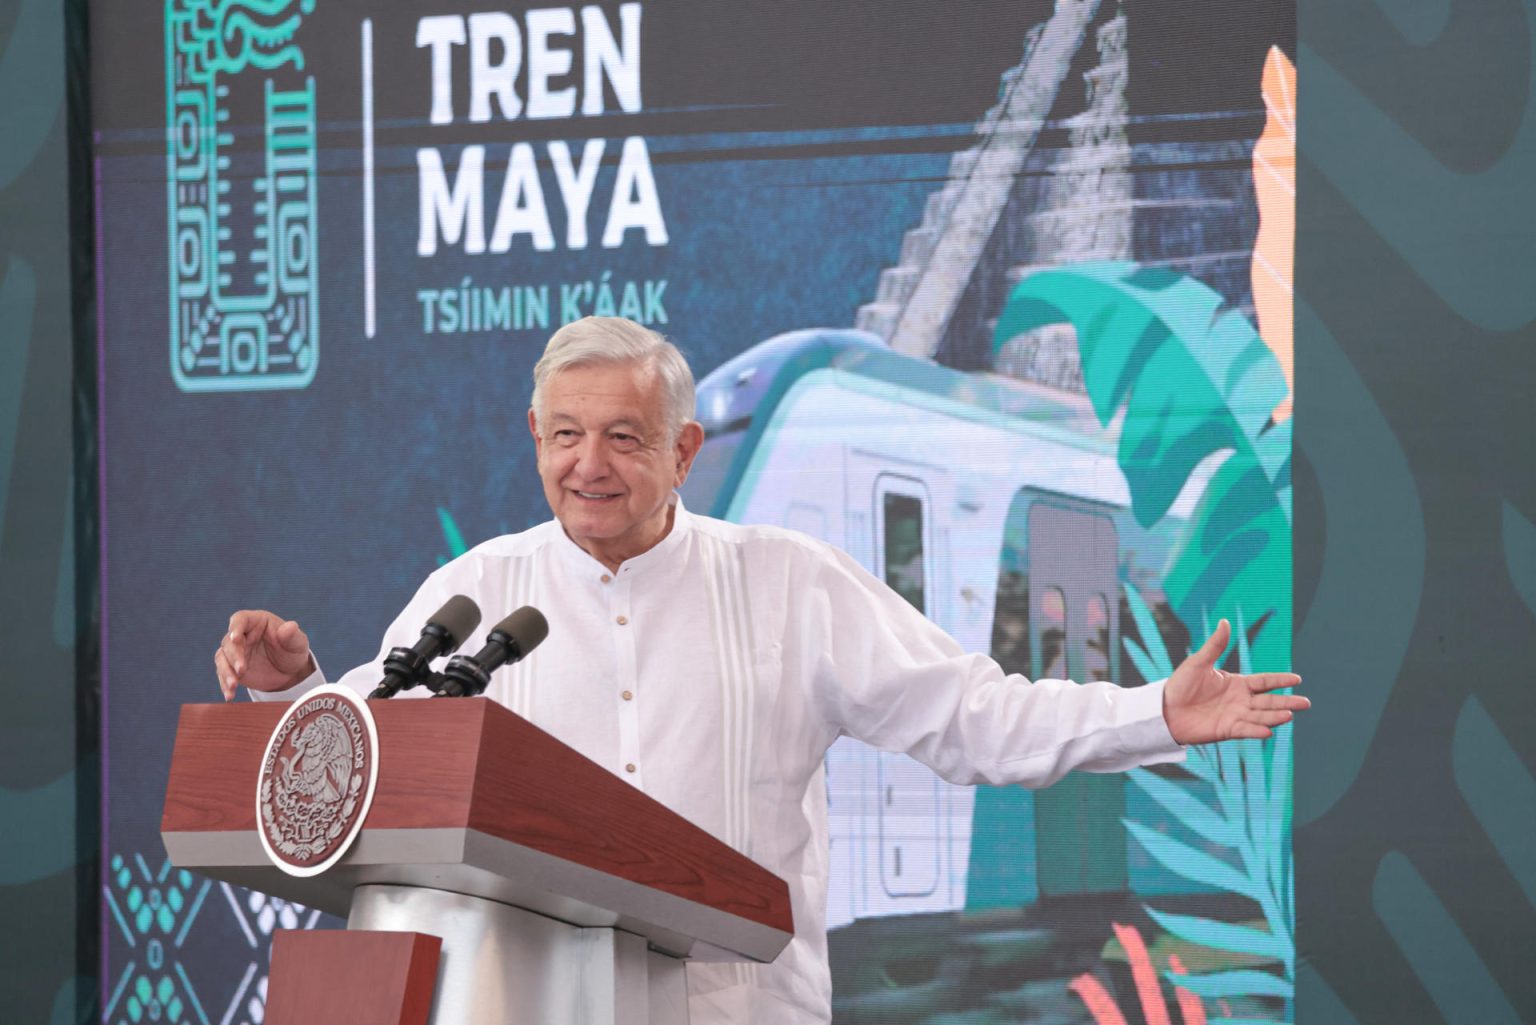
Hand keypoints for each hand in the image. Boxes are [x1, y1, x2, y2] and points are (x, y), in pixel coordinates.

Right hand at [215, 610, 313, 700]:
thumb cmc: (293, 651)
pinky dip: (225, 684)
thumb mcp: (298, 643)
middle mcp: (243, 635)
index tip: (236, 638)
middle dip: (234, 656)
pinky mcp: (232, 668)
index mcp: (257, 622)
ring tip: (233, 685)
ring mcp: (235, 652)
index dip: (236, 627)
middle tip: (242, 670)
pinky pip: (223, 674)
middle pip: (229, 641)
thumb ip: (292, 635)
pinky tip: (230, 695)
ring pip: (222, 658)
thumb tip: (290, 627)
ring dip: (225, 672)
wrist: (290, 672)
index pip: (241, 619)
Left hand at [1162, 619, 1307, 744]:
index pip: (1264, 681)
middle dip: (1287, 702)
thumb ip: (1215, 645)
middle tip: (1306, 703)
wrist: (1164, 709)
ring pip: (1260, 716)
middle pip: (1268, 701)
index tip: (1297, 679)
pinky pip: (1245, 730)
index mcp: (1236, 683)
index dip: (1280, 680)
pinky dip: (1256, 730)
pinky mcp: (1226, 730)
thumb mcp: (1198, 662)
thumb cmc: (1180, 685)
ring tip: (1290, 715)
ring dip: (1274, 716)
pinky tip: (1269, 730)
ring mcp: (1235, 716)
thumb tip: (1225, 621)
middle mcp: (1240, 700)